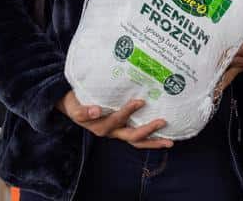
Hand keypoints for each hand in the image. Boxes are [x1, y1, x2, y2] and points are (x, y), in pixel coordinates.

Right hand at [56, 91, 173, 148]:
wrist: (72, 106)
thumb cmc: (75, 103)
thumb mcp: (75, 107)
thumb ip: (84, 110)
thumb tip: (96, 111)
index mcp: (101, 126)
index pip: (116, 120)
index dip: (128, 112)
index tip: (140, 101)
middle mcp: (111, 132)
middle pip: (132, 136)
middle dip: (148, 130)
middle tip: (163, 121)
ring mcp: (118, 132)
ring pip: (137, 141)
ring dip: (154, 142)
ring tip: (170, 141)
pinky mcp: (122, 129)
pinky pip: (138, 138)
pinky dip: (150, 138)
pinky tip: (164, 135)